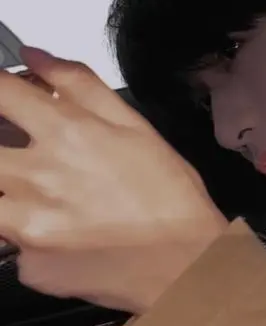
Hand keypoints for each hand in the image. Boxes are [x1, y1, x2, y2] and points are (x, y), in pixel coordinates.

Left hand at [0, 47, 227, 313]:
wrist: (187, 264)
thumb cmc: (171, 192)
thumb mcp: (138, 129)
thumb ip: (84, 85)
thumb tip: (35, 57)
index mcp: (67, 135)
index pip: (0, 93)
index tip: (4, 96)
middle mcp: (36, 179)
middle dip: (0, 143)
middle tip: (23, 150)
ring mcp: (27, 230)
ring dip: (9, 190)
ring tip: (49, 194)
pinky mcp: (31, 268)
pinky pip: (12, 244)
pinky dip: (30, 235)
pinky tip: (66, 236)